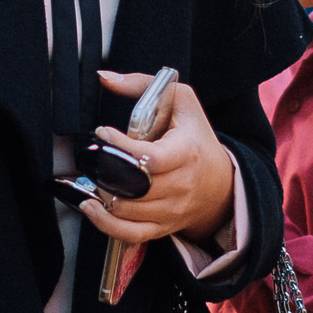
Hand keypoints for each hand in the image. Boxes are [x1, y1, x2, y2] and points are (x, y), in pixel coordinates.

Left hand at [80, 70, 236, 247]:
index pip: (150, 158)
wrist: (221, 183)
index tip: (102, 133)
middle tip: (94, 157)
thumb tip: (105, 78)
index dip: (120, 147)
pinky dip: (106, 224)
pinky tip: (90, 207)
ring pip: (128, 210)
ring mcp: (171, 210)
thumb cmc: (196, 138)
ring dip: (103, 194)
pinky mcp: (162, 227)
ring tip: (93, 177)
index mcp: (186, 153)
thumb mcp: (181, 102)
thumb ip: (142, 85)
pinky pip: (130, 233)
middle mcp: (180, 185)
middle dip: (107, 172)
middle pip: (135, 187)